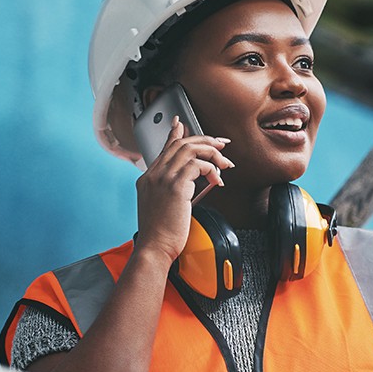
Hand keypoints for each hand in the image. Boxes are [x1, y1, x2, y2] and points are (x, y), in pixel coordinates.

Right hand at [134, 116, 233, 264]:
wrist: (154, 248)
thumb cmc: (160, 234)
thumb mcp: (161, 206)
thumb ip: (172, 190)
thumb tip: (192, 184)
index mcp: (147, 178)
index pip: (164, 148)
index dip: (175, 134)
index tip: (181, 123)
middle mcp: (153, 174)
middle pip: (181, 144)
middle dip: (205, 140)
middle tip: (222, 144)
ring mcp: (162, 179)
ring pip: (191, 150)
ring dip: (213, 154)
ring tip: (225, 164)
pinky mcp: (175, 186)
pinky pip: (198, 165)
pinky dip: (212, 170)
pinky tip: (217, 181)